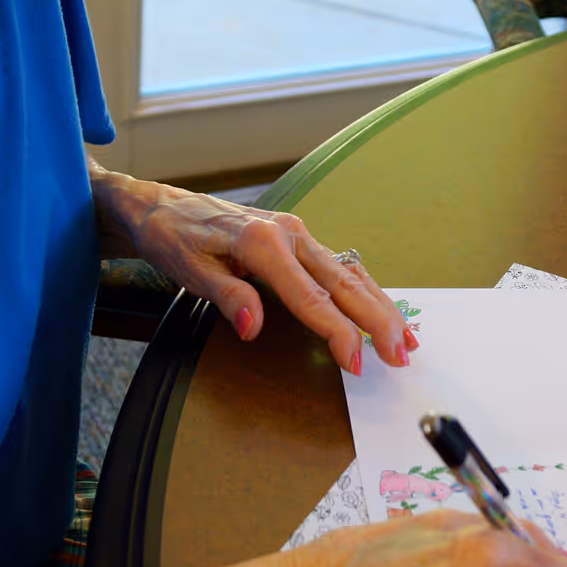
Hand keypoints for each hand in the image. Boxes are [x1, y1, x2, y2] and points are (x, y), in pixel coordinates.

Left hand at [91, 170, 415, 372]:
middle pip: (343, 283)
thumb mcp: (190, 270)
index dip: (337, 332)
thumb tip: (254, 327)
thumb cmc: (173, 238)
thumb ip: (228, 297)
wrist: (162, 205)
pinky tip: (379, 307)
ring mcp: (297, 233)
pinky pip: (338, 265)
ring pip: (349, 273)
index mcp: (264, 244)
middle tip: (399, 356)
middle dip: (375, 321)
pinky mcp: (296, 237)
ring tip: (404, 339)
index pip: (310, 298)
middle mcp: (289, 234)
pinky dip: (364, 288)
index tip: (356, 361)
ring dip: (379, 306)